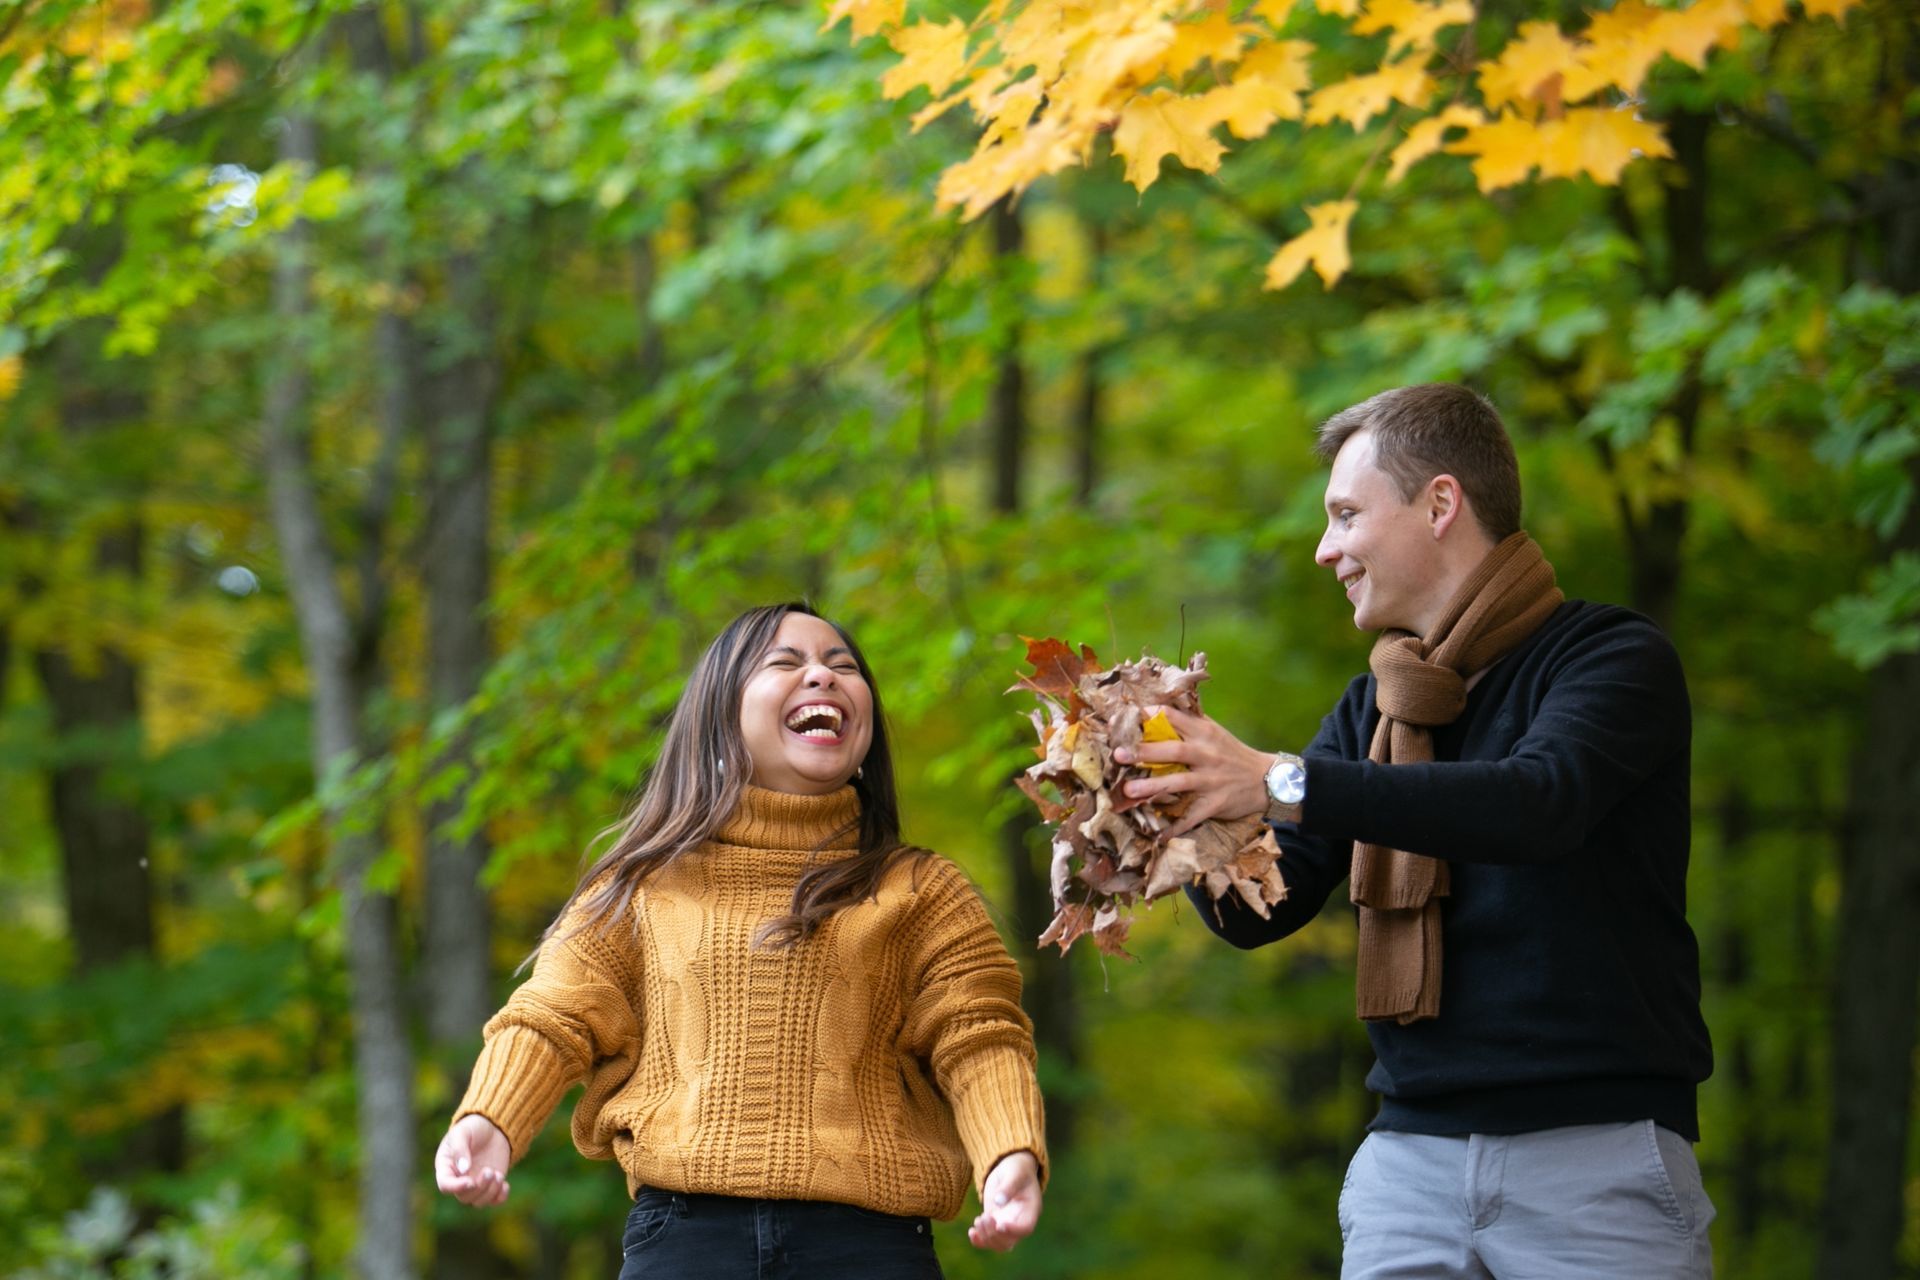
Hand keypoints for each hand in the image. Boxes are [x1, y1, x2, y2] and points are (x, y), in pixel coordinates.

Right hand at [435, 1113, 511, 1206]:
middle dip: (479, 1187)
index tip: (470, 1181)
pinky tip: (505, 1183)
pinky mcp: (491, 1185)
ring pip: (478, 1202)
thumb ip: (460, 1149)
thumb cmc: (472, 1127)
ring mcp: (475, 1184)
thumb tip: (463, 1170)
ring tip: (498, 1175)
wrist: (492, 1126)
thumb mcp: (463, 1132)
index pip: (445, 1185)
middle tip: (489, 1170)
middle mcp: (459, 1180)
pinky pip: (494, 1201)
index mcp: (446, 1167)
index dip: (456, 1187)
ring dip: (490, 1192)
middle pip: (464, 1197)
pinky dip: (500, 1197)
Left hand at [968, 1150, 1040, 1251]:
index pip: (1026, 1228)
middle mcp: (1020, 1221)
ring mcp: (1008, 1225)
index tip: (999, 1224)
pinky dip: (979, 1241)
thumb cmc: (1017, 1169)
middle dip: (993, 1233)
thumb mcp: (1015, 1173)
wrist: (1011, 1168)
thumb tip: (998, 1202)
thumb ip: (1009, 1186)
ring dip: (985, 1237)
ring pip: (999, 1245)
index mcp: (1031, 1209)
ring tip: (978, 1219)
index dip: (1013, 1230)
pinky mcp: (996, 1224)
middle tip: (984, 1217)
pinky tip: (971, 1232)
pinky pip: (989, 1241)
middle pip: (1010, 1241)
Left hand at [1111, 706, 1275, 837]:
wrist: (1268, 779)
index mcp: (1204, 732)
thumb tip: (1154, 712)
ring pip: (1179, 783)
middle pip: (1173, 751)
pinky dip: (1175, 827)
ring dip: (1152, 787)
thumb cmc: (1232, 754)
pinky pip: (1192, 817)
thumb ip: (1189, 723)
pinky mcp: (1215, 803)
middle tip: (1119, 755)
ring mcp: (1211, 780)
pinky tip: (1157, 835)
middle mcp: (1207, 754)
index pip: (1174, 718)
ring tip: (1128, 791)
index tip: (1127, 717)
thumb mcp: (1214, 732)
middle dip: (1145, 752)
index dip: (1150, 716)